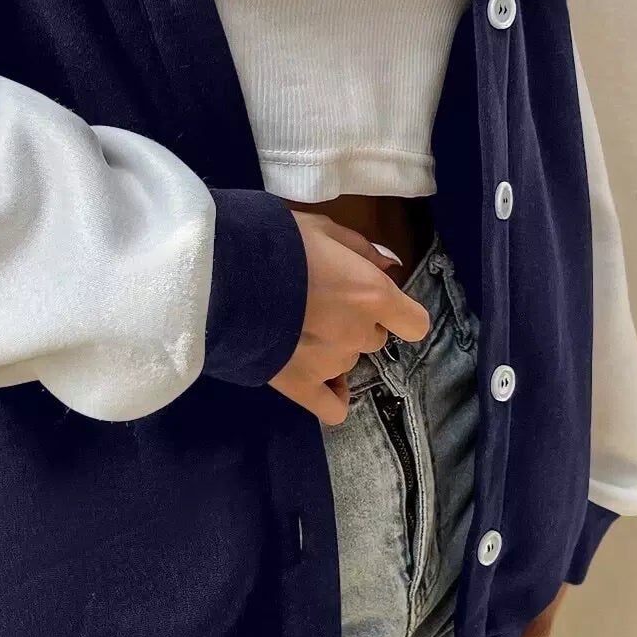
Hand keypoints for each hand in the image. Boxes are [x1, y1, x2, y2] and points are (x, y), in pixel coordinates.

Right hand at [268, 211, 431, 425]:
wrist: (221, 274)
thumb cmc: (275, 243)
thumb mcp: (322, 228)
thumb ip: (362, 249)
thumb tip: (389, 266)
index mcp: (372, 294)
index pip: (414, 323)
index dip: (399, 313)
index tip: (376, 303)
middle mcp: (359, 334)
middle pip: (374, 338)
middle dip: (355, 323)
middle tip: (319, 304)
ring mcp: (331, 365)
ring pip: (347, 362)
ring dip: (332, 348)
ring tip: (296, 329)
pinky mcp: (301, 386)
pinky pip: (332, 408)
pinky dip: (331, 397)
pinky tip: (320, 383)